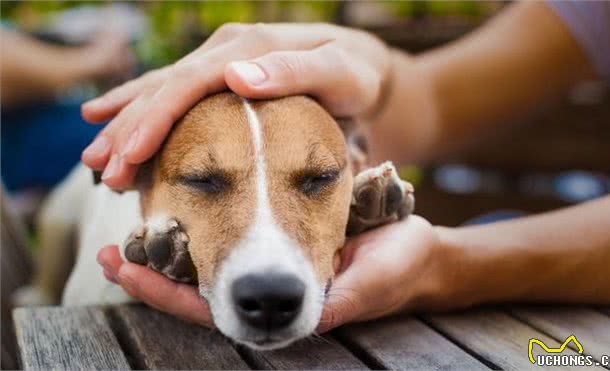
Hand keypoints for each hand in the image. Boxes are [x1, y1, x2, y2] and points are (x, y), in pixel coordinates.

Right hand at [81, 23, 390, 188]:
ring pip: (160, 93)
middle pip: (164, 89)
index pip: (187, 84)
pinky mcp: (222, 81)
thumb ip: (294, 71)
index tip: (129, 155)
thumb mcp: (338, 72)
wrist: (362, 69)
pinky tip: (116, 128)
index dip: (154, 119)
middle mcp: (225, 52)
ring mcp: (221, 64)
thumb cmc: (354, 75)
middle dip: (128, 130)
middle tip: (100, 170)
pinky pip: (175, 98)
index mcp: (246, 48)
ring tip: (96, 160)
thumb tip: (237, 75)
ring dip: (126, 125)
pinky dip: (143, 115)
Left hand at [98, 215, 453, 331]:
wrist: (415, 253)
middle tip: (109, 254)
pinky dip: (202, 223)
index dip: (172, 295)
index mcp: (287, 305)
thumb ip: (330, 298)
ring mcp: (274, 267)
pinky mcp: (281, 241)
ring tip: (128, 231)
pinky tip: (175, 199)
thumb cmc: (398, 266)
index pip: (216, 309)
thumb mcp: (367, 283)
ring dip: (168, 249)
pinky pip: (234, 235)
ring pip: (211, 264)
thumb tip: (284, 308)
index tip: (128, 269)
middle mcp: (272, 289)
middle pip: (200, 290)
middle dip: (154, 275)